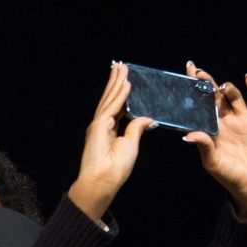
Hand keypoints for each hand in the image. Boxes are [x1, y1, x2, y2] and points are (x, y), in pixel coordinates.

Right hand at [68, 62, 154, 221]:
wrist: (102, 181)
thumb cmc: (115, 169)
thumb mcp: (131, 145)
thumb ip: (136, 129)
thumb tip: (147, 118)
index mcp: (109, 130)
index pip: (117, 106)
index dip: (120, 92)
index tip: (125, 79)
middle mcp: (102, 124)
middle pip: (111, 98)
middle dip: (115, 81)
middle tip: (120, 64)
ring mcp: (99, 124)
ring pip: (110, 98)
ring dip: (116, 82)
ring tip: (122, 67)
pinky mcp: (99, 126)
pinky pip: (113, 107)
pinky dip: (120, 94)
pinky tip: (127, 83)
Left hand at [184, 64, 246, 219]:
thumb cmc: (228, 175)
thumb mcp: (211, 161)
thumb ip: (203, 146)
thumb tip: (188, 134)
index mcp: (211, 130)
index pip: (199, 107)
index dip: (193, 93)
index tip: (184, 79)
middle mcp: (225, 122)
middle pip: (214, 98)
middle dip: (206, 84)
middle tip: (198, 72)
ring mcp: (243, 120)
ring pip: (233, 97)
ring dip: (228, 89)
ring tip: (221, 87)